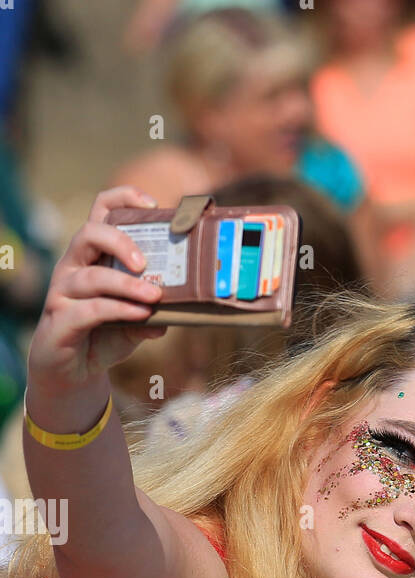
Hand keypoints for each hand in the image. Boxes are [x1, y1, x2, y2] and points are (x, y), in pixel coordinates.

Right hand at [27, 185, 166, 400]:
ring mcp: (63, 292)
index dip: (123, 198)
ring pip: (92, 276)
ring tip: (155, 295)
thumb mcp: (135, 322)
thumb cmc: (103, 337)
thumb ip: (155, 310)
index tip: (152, 205)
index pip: (100, 212)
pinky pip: (90, 309)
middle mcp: (73, 267)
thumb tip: (185, 308)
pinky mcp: (60, 319)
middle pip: (89, 234)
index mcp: (92, 256)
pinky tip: (140, 315)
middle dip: (120, 242)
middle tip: (146, 262)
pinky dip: (119, 310)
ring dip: (127, 284)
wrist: (72, 373)